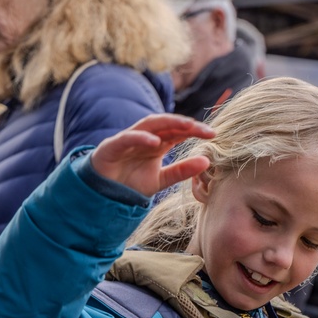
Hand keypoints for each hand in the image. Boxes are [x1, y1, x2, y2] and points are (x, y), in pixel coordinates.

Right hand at [90, 114, 214, 196]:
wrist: (103, 195)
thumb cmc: (132, 183)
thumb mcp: (162, 179)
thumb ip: (182, 171)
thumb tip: (207, 162)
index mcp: (158, 143)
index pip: (179, 131)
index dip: (195, 131)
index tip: (213, 135)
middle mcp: (145, 137)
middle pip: (168, 124)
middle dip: (187, 125)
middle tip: (206, 130)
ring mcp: (128, 139)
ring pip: (149, 125)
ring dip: (169, 123)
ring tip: (187, 126)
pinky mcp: (111, 146)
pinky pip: (126, 138)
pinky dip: (140, 137)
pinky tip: (155, 141)